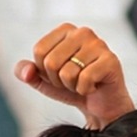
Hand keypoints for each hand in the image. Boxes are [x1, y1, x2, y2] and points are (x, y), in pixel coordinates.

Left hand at [14, 24, 134, 128]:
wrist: (100, 106)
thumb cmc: (72, 88)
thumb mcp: (44, 81)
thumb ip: (26, 72)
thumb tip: (26, 72)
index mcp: (65, 30)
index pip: (39, 51)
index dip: (45, 71)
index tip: (60, 74)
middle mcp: (82, 32)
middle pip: (51, 62)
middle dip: (58, 80)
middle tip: (73, 81)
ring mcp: (98, 44)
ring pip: (67, 73)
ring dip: (73, 86)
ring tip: (84, 83)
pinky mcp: (110, 60)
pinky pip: (84, 80)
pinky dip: (85, 90)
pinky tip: (94, 86)